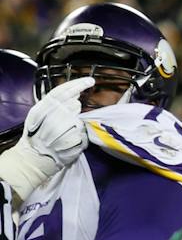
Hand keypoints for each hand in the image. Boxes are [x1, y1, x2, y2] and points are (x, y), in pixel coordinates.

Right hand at [0, 78, 93, 199]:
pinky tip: (72, 141)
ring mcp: (58, 136)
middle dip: (74, 109)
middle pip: (70, 108)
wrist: (34, 158)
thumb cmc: (38, 135)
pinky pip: (83, 138)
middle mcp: (47, 122)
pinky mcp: (68, 148)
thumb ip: (55, 105)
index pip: (59, 93)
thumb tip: (76, 98)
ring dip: (77, 126)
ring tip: (67, 131)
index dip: (76, 85)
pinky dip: (81, 139)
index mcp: (38, 111)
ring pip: (78, 123)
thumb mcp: (40, 115)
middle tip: (71, 114)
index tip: (89, 81)